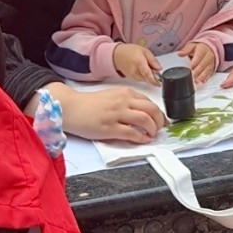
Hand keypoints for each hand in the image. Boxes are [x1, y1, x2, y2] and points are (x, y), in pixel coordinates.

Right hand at [46, 82, 166, 142]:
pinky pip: (132, 133)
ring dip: (153, 129)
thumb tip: (143, 113)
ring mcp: (117, 114)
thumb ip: (127, 101)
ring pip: (145, 120)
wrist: (70, 108)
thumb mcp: (112, 96)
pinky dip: (141, 138)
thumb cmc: (90, 104)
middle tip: (160, 129)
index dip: (159, 113)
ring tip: (152, 135)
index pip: (149, 102)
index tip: (162, 120)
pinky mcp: (110, 128)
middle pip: (152, 110)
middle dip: (160, 121)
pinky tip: (143, 140)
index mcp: (125, 93)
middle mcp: (123, 101)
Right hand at [113, 43, 161, 84]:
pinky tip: (141, 70)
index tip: (160, 83)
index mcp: (139, 63)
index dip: (155, 80)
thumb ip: (153, 60)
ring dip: (148, 76)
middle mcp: (135, 71)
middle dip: (154, 76)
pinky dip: (144, 76)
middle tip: (154, 69)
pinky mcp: (131, 79)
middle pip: (148, 79)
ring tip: (145, 66)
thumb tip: (160, 68)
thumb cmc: (130, 51)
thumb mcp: (145, 51)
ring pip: (145, 80)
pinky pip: (141, 80)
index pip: (148, 75)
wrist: (117, 55)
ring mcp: (132, 76)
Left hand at [179, 42, 216, 82]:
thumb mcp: (192, 46)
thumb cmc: (199, 48)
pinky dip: (206, 78)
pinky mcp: (212, 68)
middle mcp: (209, 56)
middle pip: (204, 64)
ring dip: (202, 76)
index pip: (199, 55)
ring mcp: (211, 62)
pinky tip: (202, 81)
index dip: (195, 61)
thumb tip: (180, 54)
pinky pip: (210, 73)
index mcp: (203, 49)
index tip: (191, 66)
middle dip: (198, 70)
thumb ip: (186, 50)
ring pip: (207, 70)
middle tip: (192, 75)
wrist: (208, 49)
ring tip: (196, 81)